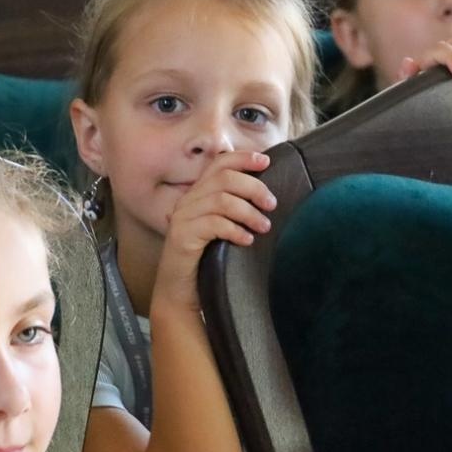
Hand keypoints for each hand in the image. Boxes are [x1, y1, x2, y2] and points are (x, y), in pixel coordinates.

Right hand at [151, 151, 275, 311]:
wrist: (179, 292)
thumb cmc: (206, 260)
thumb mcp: (222, 228)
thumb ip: (236, 209)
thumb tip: (268, 197)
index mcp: (198, 194)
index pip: (219, 164)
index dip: (243, 158)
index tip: (266, 161)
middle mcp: (187, 201)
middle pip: (224, 178)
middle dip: (253, 187)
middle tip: (272, 204)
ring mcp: (182, 218)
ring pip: (220, 200)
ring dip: (248, 212)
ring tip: (264, 227)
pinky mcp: (181, 237)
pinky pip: (213, 224)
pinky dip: (234, 230)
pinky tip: (247, 240)